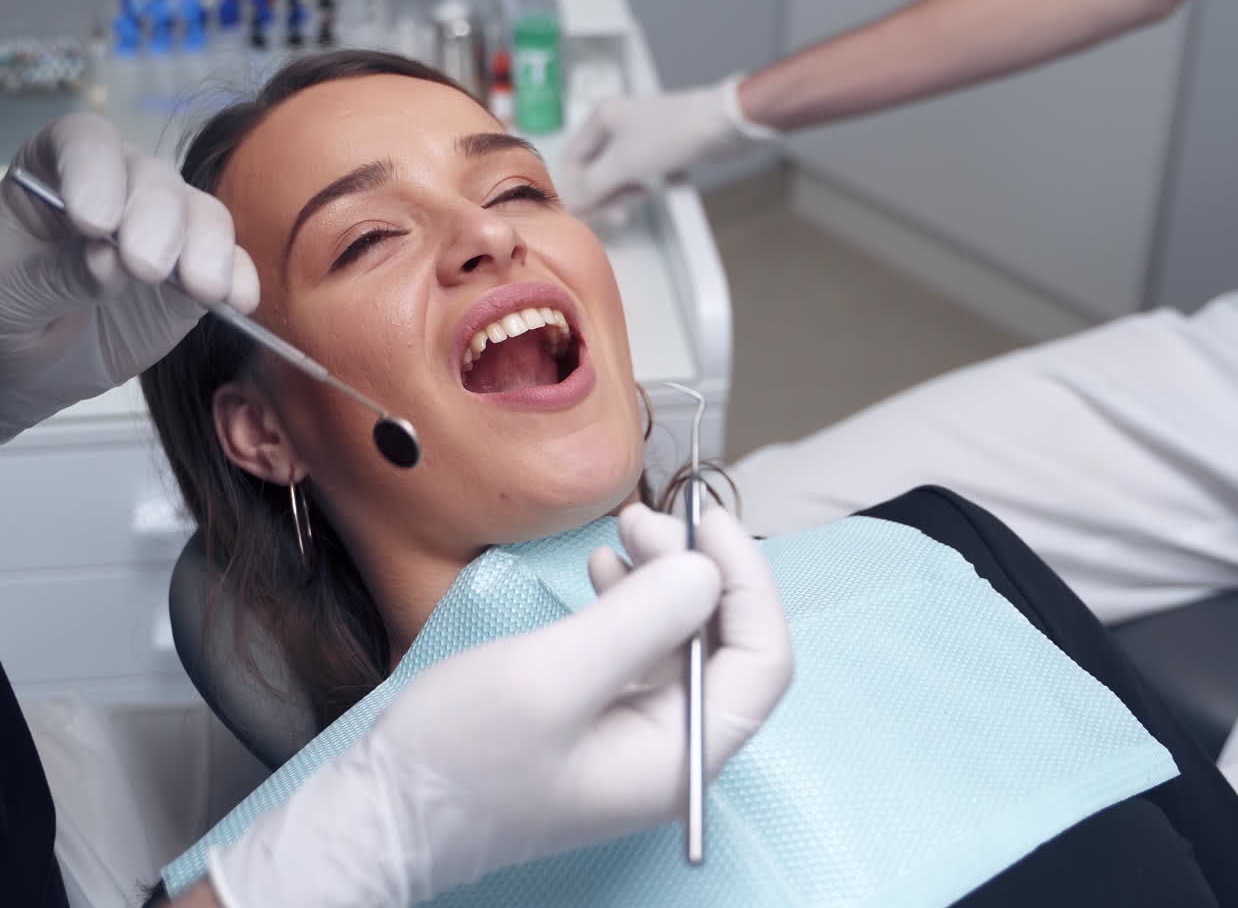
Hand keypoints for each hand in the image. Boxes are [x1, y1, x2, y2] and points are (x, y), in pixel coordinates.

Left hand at [0, 113, 257, 438]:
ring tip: (203, 288)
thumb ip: (59, 274)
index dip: (96, 171)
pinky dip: (240, 278)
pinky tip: (238, 300)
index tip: (94, 222)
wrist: (34, 358)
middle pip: (154, 179)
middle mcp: (120, 186)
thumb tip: (110, 261)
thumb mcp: (11, 292)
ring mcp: (166, 226)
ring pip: (202, 213)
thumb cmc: (8, 307)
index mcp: (58, 169)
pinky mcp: (198, 268)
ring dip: (207, 248)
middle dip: (157, 221)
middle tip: (147, 267)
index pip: (86, 141)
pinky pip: (231, 262)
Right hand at [207, 505, 791, 906]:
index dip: (748, 583)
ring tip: (622, 531)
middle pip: (726, 643)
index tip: (706, 521)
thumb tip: (706, 570)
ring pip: (683, 638)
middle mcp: (671, 748)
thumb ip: (637, 622)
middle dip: (697, 571)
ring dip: (663, 578)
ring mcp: (634, 734)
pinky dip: (632, 600)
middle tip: (641, 518)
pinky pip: (641, 649)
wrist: (382, 811)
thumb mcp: (551, 677)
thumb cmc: (462, 753)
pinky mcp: (598, 718)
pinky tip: (603, 568)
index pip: (762, 663)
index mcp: (678, 757)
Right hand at [560, 75, 776, 214]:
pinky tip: (651, 192)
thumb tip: (569, 205)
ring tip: (633, 205)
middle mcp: (617, 122)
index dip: (573, 189)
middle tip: (615, 216)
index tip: (584, 214)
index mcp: (601, 118)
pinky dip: (639, 185)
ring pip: (616, 171)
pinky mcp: (661, 145)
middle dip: (600, 194)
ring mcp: (640, 133)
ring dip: (619, 192)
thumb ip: (591, 187)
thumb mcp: (623, 164)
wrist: (722, 124)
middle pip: (594, 167)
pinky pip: (638, 171)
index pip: (572, 158)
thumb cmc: (670, 136)